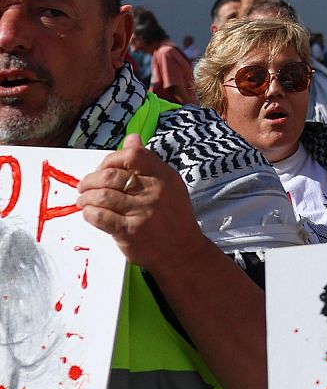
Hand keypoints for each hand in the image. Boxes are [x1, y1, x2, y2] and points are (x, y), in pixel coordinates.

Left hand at [77, 135, 207, 270]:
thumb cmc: (173, 216)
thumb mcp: (168, 184)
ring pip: (102, 196)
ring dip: (86, 198)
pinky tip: (90, 213)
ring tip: (84, 200)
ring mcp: (143, 213)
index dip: (111, 160)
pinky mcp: (130, 232)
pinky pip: (100, 217)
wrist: (182, 250)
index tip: (103, 169)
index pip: (133, 156)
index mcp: (165, 177)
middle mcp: (155, 192)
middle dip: (90, 180)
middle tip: (84, 186)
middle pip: (111, 176)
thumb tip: (131, 138)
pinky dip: (89, 213)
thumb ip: (147, 163)